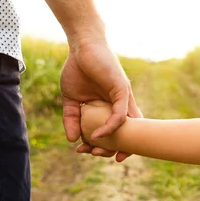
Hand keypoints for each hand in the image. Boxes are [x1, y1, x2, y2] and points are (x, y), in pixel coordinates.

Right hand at [60, 35, 141, 160]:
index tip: (93, 154)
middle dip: (114, 149)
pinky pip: (120, 114)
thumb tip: (72, 140)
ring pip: (127, 127)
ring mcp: (124, 97)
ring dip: (114, 143)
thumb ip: (72, 119)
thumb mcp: (72, 99)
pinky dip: (111, 127)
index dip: (112, 146)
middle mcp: (121, 103)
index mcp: (111, 106)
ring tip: (96, 150)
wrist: (81, 46)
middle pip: (127, 133)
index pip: (118, 131)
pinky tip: (97, 135)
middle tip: (93, 154)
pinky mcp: (122, 89)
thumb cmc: (78, 69)